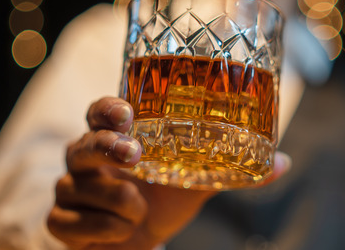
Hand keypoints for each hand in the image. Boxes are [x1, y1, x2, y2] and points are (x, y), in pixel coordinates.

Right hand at [46, 96, 290, 249]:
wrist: (138, 241)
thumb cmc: (162, 199)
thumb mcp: (197, 182)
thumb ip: (231, 169)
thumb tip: (283, 163)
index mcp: (116, 137)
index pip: (98, 111)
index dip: (107, 109)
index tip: (128, 113)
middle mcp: (85, 157)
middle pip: (79, 143)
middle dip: (105, 148)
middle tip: (135, 155)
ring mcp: (69, 189)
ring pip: (75, 188)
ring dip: (116, 202)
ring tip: (140, 211)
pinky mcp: (61, 222)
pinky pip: (66, 223)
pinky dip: (99, 230)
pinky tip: (120, 232)